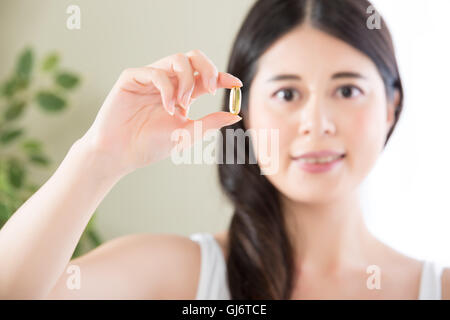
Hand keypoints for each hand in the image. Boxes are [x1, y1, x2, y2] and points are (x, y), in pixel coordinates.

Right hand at [79, 49, 242, 176]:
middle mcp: (168, 82)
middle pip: (193, 58)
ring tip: (183, 104)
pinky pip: (155, 72)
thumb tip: (237, 115)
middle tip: (213, 86)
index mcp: (182, 94)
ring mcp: (150, 78)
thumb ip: (211, 122)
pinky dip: (167, 88)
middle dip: (207, 67)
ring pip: (176, 59)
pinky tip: (167, 107)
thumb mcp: (188, 133)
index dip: (222, 76)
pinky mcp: (132, 78)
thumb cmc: (151, 146)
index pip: (205, 78)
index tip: (237, 84)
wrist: (121, 155)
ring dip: (186, 80)